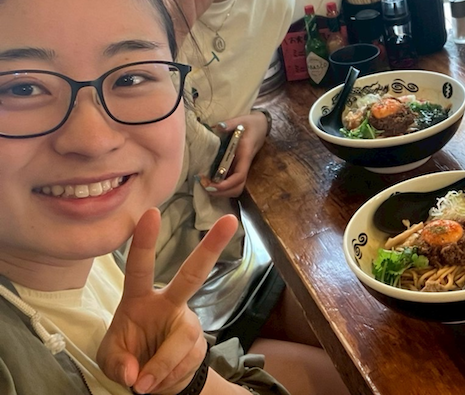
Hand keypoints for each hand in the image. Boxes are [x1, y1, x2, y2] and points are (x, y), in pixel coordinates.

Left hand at [98, 209, 238, 393]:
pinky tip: (159, 381)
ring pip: (182, 339)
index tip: (151, 213)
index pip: (140, 267)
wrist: (153, 381)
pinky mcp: (199, 344)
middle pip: (193, 274)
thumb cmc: (127, 358)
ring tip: (144, 385)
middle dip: (211, 247)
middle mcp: (169, 304)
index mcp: (140, 299)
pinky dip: (166, 378)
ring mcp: (187, 322)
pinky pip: (184, 362)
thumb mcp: (110, 361)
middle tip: (229, 220)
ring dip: (162, 365)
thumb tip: (135, 372)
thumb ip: (118, 364)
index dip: (144, 242)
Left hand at [197, 111, 267, 197]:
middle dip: (222, 192)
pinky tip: (210, 181)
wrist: (261, 125)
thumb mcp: (242, 120)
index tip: (210, 185)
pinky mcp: (238, 167)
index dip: (226, 185)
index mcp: (245, 155)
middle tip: (204, 186)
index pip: (239, 176)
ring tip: (205, 186)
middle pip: (237, 188)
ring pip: (235, 188)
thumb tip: (218, 127)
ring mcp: (241, 167)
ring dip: (221, 192)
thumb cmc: (251, 123)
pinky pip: (232, 183)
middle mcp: (244, 165)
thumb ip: (230, 123)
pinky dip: (221, 187)